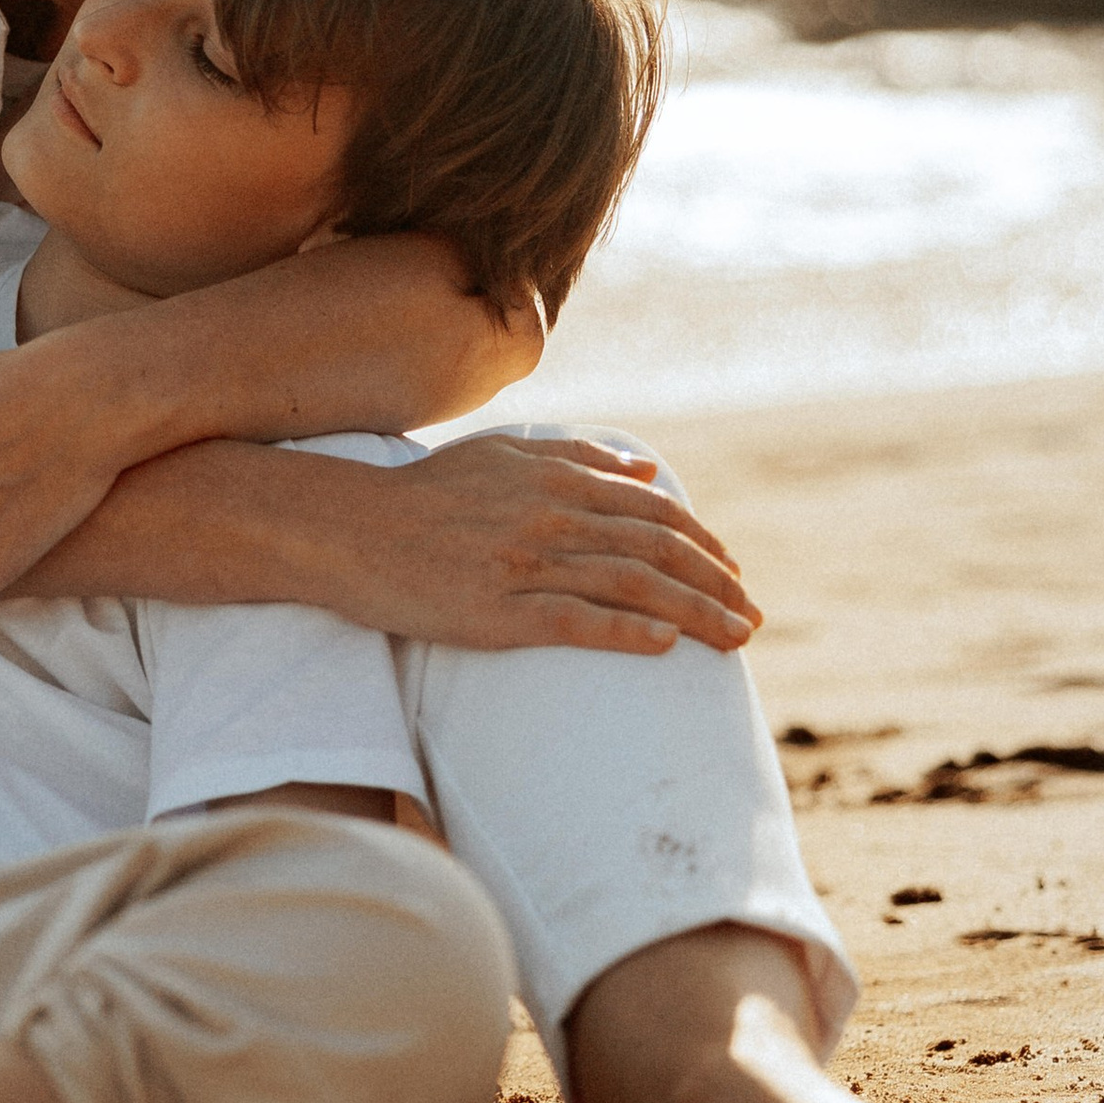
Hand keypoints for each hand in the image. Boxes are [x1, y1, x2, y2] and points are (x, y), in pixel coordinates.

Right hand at [322, 433, 757, 652]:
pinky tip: (665, 647)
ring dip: (694, 615)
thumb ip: (577, 457)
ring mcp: (523, 565)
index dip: (703, 545)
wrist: (350, 530)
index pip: (652, 512)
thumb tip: (646, 471)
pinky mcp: (496, 612)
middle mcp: (549, 517)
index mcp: (555, 479)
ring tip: (735, 640)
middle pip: (656, 551)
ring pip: (631, 587)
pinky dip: (626, 632)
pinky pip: (575, 622)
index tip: (735, 574)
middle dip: (716, 585)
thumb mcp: (502, 455)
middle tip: (753, 617)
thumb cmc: (425, 495)